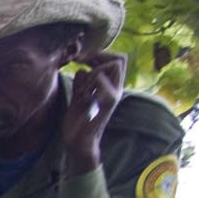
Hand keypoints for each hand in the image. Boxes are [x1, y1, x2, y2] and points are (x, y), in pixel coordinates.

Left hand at [62, 51, 124, 174]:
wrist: (77, 143)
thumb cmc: (78, 122)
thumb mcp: (78, 97)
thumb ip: (81, 83)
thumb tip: (81, 68)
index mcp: (110, 87)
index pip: (117, 59)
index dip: (101, 54)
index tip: (83, 59)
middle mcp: (116, 89)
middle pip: (121, 59)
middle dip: (99, 56)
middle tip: (82, 63)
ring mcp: (114, 95)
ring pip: (113, 66)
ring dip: (94, 71)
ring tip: (83, 88)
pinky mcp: (108, 102)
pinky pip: (102, 80)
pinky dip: (89, 82)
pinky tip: (82, 96)